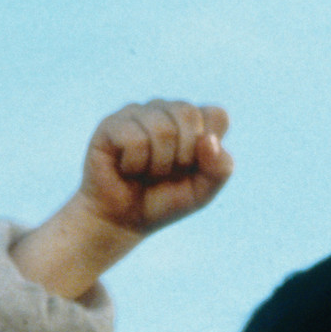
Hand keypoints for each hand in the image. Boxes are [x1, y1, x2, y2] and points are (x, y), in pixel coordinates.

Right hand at [76, 99, 233, 236]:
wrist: (123, 220)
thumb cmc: (165, 201)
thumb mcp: (203, 192)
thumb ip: (219, 169)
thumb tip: (209, 140)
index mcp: (192, 123)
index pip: (217, 115)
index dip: (211, 145)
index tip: (194, 166)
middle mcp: (165, 111)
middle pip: (189, 114)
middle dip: (184, 155)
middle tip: (167, 172)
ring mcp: (137, 113)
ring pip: (162, 128)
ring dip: (158, 164)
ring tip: (146, 172)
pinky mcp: (111, 123)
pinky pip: (134, 139)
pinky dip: (134, 164)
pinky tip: (126, 169)